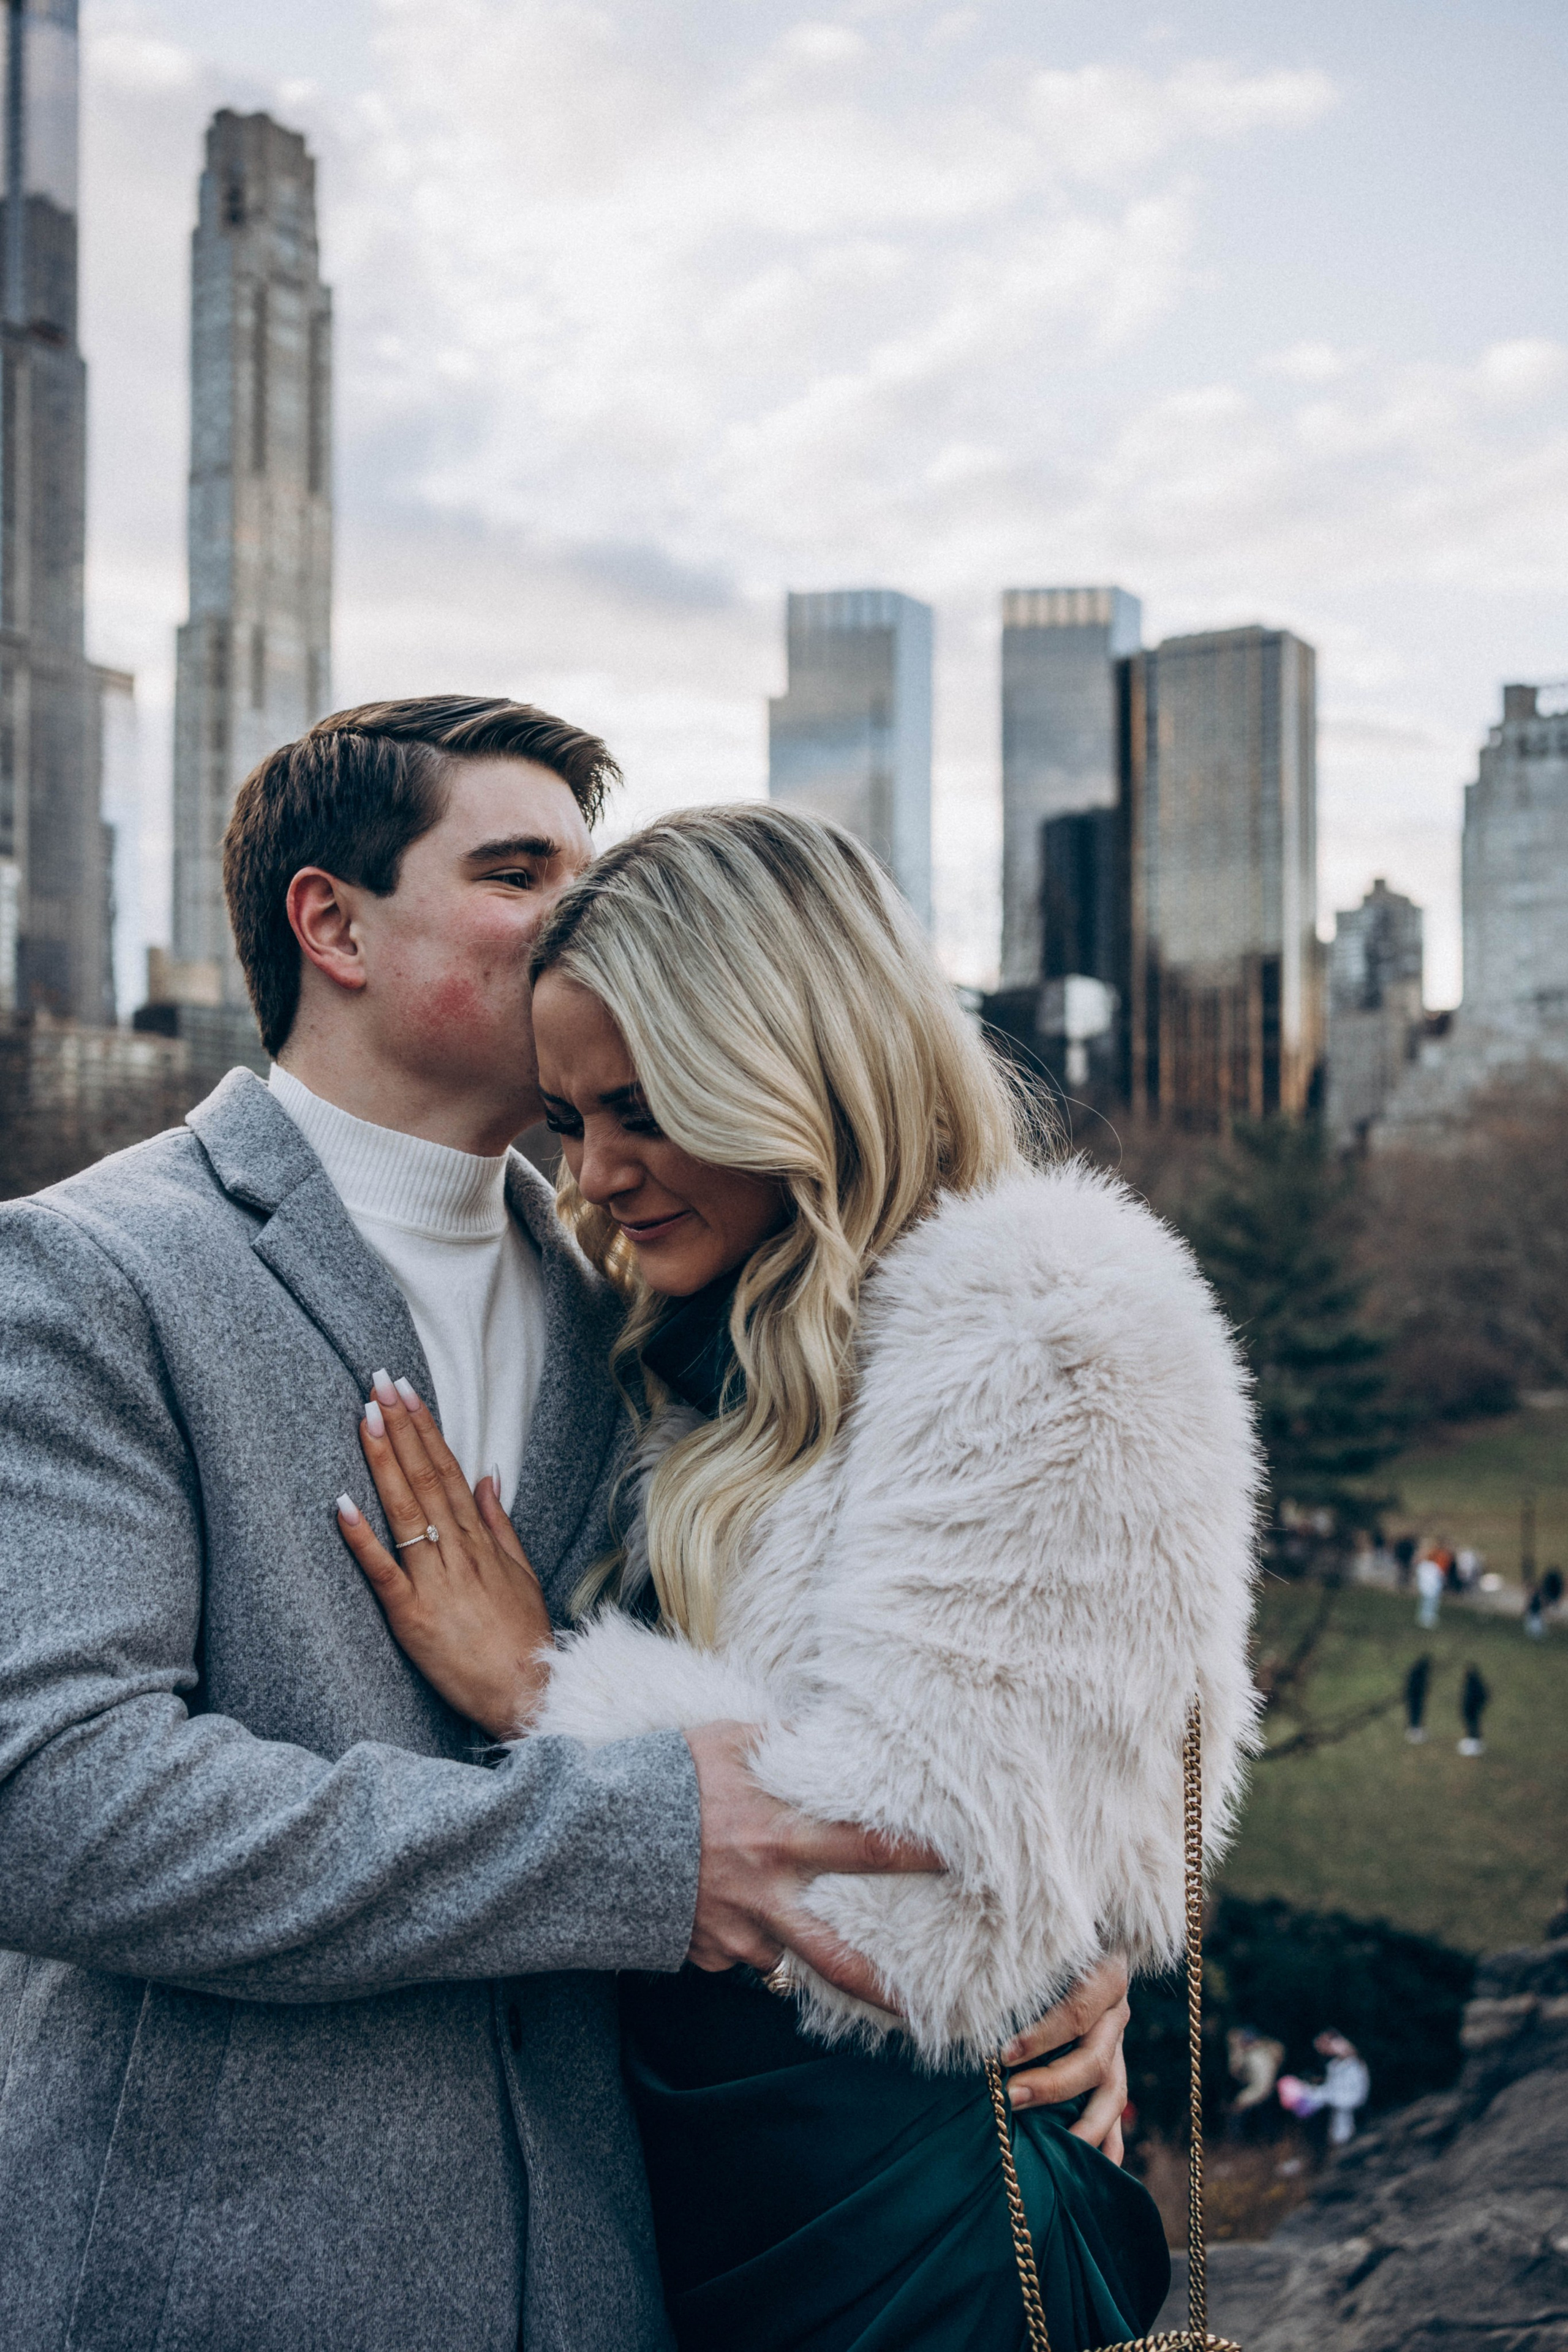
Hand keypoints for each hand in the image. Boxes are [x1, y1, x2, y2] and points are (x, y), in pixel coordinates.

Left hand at [336, 1371, 552, 1738]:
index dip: (425, 1428)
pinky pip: (383, 1571)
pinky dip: (362, 1538)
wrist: (528, 1691)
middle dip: (400, 1427)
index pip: (448, 1470)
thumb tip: (487, 1474)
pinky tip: (342, 1504)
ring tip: (364, 1417)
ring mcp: (434, 1582)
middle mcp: (457, 1552)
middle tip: (378, 1383)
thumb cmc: (522, 1636)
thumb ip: (498, 1523)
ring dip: (384, 1461)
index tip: (405, 1391)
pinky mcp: (412, 1616)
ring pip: (404, 1511)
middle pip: (425, 1478)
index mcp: (479, 1540)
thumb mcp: (521, 1572)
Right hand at [684, 1721, 943, 2010]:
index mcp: (778, 1839)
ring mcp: (732, 1934)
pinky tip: (727, 1910)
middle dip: (884, 1990)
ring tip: (815, 1951)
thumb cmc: (664, 1776)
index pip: (865, 1850)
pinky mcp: (701, 1953)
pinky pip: (735, 1953)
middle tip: (925, 2011)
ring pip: (782, 1956)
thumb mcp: (727, 1741)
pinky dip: (741, 1938)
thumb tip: (823, 1735)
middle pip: (837, 1958)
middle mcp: (764, 1897)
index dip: (914, 1857)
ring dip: (796, 1947)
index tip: (957, 1863)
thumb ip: (779, 1743)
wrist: (591, 1833)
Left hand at [1000, 1953, 1130, 2163]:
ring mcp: (1119, 2044)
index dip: (1041, 2036)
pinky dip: (1109, 2143)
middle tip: (1010, 2098)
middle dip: (1052, 2083)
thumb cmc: (1037, 1945)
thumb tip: (918, 2001)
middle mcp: (1115, 2011)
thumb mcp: (1027, 1951)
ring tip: (1055, 2151)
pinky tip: (1094, 2173)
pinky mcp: (1115, 2069)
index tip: (1002, 2055)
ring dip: (1085, 2124)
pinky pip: (1119, 2112)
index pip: (1076, 2011)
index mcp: (1102, 1974)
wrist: (1090, 1935)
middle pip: (1094, 2057)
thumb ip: (991, 1973)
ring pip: (1114, 2091)